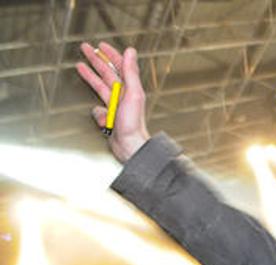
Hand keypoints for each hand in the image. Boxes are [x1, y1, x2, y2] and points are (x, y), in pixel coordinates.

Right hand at [76, 42, 149, 161]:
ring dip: (91, 76)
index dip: (111, 55)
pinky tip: (98, 112)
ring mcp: (115, 106)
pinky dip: (97, 111)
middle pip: (107, 73)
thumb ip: (131, 72)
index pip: (119, 66)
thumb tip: (131, 52)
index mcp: (130, 88)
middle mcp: (123, 96)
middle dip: (96, 60)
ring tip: (81, 66)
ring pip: (100, 88)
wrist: (130, 146)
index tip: (101, 45)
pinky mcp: (109, 117)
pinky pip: (98, 110)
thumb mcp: (133, 93)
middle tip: (86, 49)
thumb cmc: (133, 123)